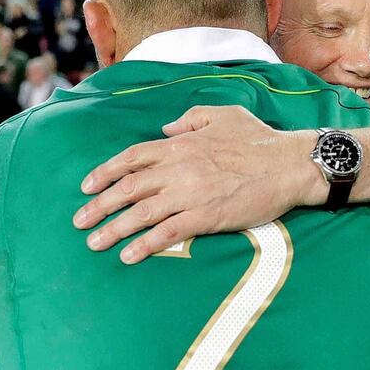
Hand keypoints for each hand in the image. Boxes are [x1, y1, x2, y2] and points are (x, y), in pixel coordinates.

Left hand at [73, 105, 323, 263]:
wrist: (290, 164)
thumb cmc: (259, 138)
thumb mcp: (223, 114)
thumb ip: (191, 118)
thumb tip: (166, 127)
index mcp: (181, 144)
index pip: (132, 157)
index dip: (106, 172)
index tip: (87, 186)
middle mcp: (180, 168)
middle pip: (129, 187)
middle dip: (100, 205)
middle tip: (79, 221)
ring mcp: (191, 194)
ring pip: (142, 213)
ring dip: (114, 229)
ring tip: (94, 242)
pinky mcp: (207, 216)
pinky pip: (169, 232)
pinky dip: (146, 244)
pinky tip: (129, 255)